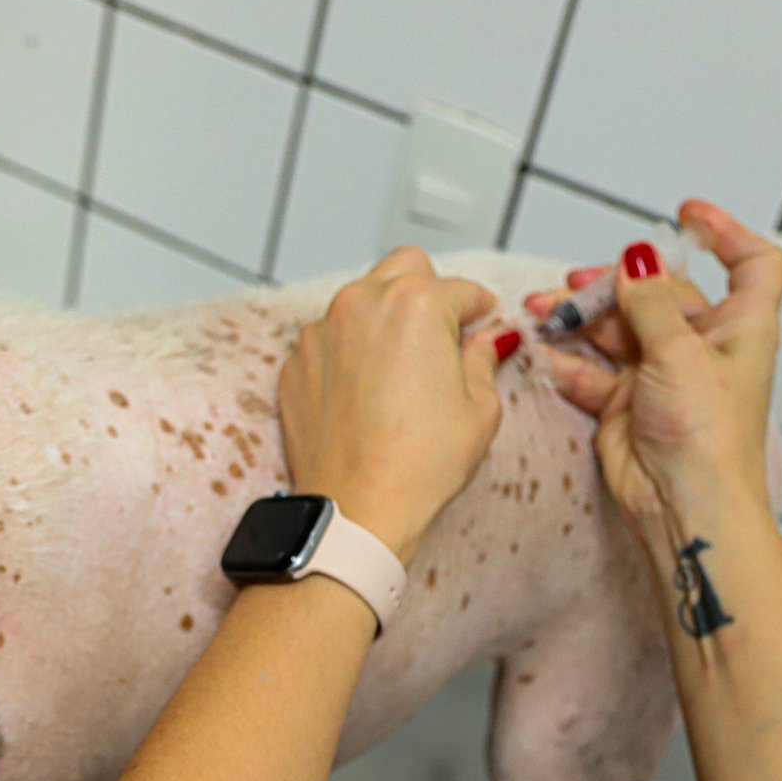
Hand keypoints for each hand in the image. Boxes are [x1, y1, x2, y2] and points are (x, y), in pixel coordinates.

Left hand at [279, 246, 506, 563]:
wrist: (356, 510)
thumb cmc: (418, 465)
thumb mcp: (479, 408)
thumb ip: (482, 358)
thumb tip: (487, 339)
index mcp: (415, 304)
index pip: (461, 289)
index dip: (479, 310)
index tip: (483, 325)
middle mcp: (360, 304)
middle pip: (404, 270)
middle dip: (427, 293)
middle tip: (442, 336)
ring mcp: (320, 332)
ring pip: (359, 301)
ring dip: (382, 320)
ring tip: (400, 370)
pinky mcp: (294, 363)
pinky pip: (328, 339)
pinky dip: (348, 352)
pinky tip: (365, 393)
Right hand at [539, 199, 781, 532]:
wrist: (683, 502)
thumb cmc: (708, 438)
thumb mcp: (682, 352)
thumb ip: (653, 301)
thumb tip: (638, 259)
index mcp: (739, 328)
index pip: (750, 265)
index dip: (725, 234)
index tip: (687, 215)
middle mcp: (701, 347)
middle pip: (658, 294)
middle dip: (613, 284)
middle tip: (577, 285)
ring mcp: (660, 374)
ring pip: (615, 329)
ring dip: (578, 317)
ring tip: (543, 311)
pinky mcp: (623, 402)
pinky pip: (589, 369)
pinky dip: (565, 359)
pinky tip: (543, 350)